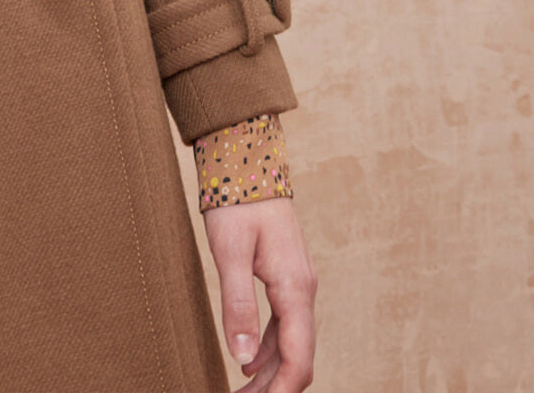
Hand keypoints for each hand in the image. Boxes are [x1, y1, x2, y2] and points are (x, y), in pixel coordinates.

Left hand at [203, 196, 316, 392]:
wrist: (250, 164)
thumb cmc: (237, 205)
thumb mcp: (229, 255)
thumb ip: (236, 305)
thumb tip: (240, 357)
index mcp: (294, 289)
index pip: (298, 358)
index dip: (281, 392)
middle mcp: (303, 290)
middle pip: (297, 357)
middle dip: (273, 389)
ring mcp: (298, 284)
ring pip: (291, 343)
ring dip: (269, 373)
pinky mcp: (286, 278)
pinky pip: (284, 325)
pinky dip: (268, 350)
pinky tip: (248, 364)